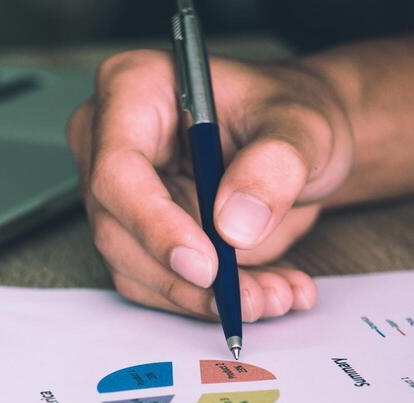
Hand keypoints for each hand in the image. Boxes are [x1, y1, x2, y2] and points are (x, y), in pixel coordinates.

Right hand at [67, 51, 353, 322]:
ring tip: (272, 294)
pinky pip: (160, 285)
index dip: (155, 225)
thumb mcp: (301, 126)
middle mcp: (111, 144)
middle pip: (117, 231)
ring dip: (204, 298)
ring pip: (136, 270)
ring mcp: (120, 197)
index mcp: (133, 90)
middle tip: (249, 298)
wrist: (298, 147)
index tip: (208, 266)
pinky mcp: (138, 238)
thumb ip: (274, 166)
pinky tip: (263, 291)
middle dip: (186, 278)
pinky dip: (211, 301)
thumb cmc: (290, 115)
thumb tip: (235, 225)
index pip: (118, 172)